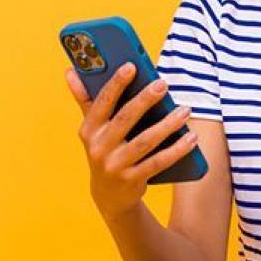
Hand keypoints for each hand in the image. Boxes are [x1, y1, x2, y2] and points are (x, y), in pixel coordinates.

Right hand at [65, 62, 199, 222]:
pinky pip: (158, 162)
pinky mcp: (132, 180)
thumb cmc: (105, 150)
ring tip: (184, 110)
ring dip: (167, 125)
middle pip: (125, 119)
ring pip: (145, 141)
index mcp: (89, 130)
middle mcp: (99, 148)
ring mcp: (115, 166)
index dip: (115, 84)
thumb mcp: (93, 129)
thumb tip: (70, 70)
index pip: (102, 102)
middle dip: (144, 100)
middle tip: (162, 84)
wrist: (109, 195)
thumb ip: (85, 99)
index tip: (131, 66)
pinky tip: (191, 138)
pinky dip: (176, 150)